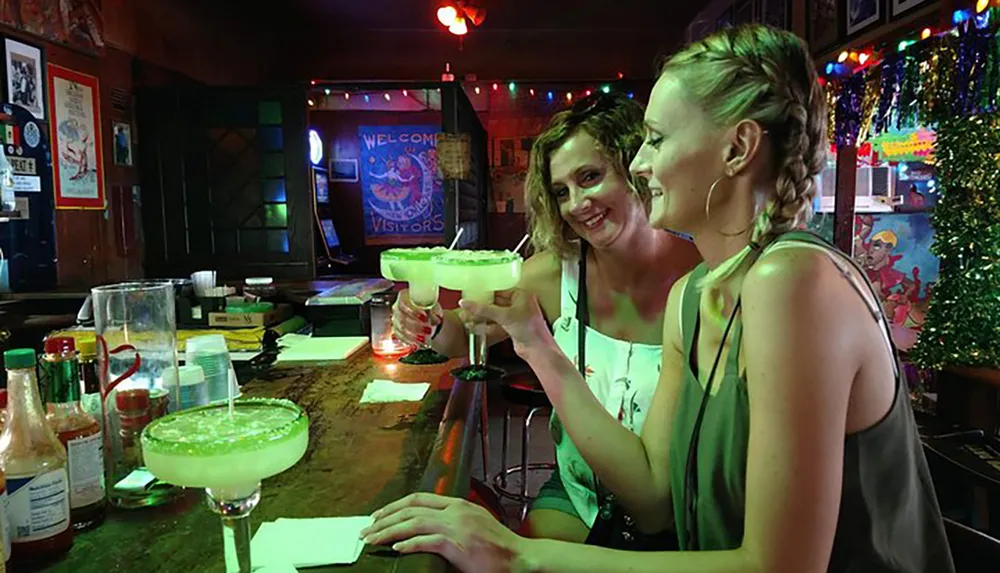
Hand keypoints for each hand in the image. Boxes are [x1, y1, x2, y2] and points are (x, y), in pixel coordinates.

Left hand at [361, 493, 525, 572]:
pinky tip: (396, 548)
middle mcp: (455, 511)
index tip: (379, 515)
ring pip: (413, 522)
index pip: (418, 498)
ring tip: (373, 539)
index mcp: (457, 504)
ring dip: (389, 531)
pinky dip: (408, 544)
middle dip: (385, 518)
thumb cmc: (498, 546)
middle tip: (368, 529)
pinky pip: (426, 541)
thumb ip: (450, 523)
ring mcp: (456, 526)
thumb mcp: (473, 524)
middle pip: (411, 508)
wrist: (520, 558)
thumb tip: (425, 530)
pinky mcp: (458, 544)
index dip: (395, 506)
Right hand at [392, 289, 441, 347]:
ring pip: (402, 329)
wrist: (429, 320)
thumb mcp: (433, 307)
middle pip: (402, 318)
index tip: (425, 316)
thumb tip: (432, 316)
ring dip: (414, 335)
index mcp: (404, 297)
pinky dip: (411, 341)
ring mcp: (396, 321)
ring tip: (426, 338)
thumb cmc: (430, 310)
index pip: (404, 303)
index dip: (413, 311)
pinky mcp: (397, 332)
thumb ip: (431, 310)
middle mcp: (397, 308)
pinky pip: (401, 337)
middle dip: (416, 326)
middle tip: (428, 330)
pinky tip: (419, 343)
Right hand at [459, 289, 551, 356]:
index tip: (474, 291)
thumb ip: (484, 309)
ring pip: (496, 313)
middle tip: (470, 303)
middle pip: (497, 301)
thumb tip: (467, 304)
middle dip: (484, 304)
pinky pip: (497, 323)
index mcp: (522, 295)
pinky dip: (488, 324)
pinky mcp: (512, 328)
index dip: (487, 291)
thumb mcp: (504, 316)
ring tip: (470, 314)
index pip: (501, 289)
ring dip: (485, 315)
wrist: (537, 350)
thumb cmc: (530, 330)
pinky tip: (478, 325)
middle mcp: (520, 304)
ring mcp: (516, 316)